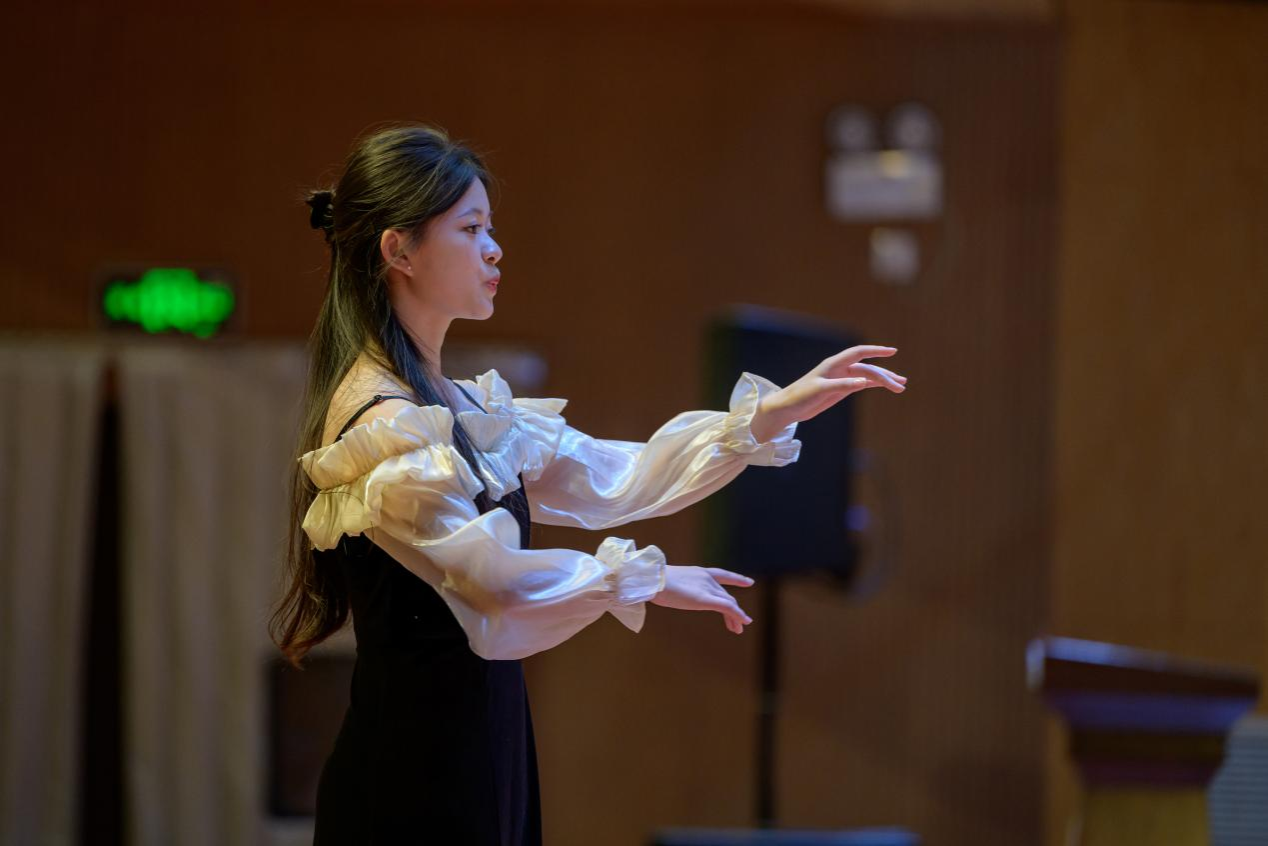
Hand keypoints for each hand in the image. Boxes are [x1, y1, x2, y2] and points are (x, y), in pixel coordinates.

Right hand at [650, 565, 755, 634]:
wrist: (651, 580)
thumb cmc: (652, 582)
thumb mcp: (668, 585)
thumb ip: (674, 589)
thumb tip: (663, 593)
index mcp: (699, 572)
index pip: (722, 575)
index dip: (737, 579)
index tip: (749, 583)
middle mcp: (707, 578)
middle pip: (726, 595)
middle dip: (734, 609)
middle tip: (740, 623)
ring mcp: (707, 588)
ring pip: (729, 603)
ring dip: (737, 616)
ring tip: (739, 629)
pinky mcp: (706, 599)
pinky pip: (728, 608)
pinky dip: (738, 615)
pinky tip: (743, 623)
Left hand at [750, 345, 906, 441]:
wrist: (788, 408)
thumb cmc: (800, 396)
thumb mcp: (821, 390)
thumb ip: (843, 385)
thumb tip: (864, 382)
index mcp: (834, 364)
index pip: (859, 353)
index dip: (876, 351)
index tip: (893, 351)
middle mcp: (839, 369)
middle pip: (868, 369)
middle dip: (885, 375)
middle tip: (901, 385)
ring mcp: (841, 379)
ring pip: (867, 377)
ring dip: (883, 380)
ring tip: (900, 386)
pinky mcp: (840, 389)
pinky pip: (861, 384)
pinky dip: (874, 385)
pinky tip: (885, 387)